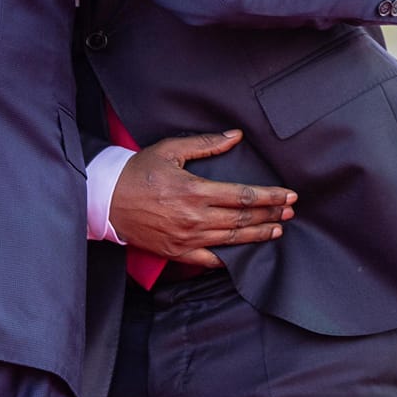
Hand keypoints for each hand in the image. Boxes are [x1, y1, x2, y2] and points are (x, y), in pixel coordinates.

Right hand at [106, 130, 296, 267]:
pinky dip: (229, 258)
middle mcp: (194, 217)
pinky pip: (209, 260)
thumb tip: (236, 136)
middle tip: (290, 212)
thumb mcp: (170, 149)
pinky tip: (244, 253)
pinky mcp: (177, 252)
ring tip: (277, 230)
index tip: (288, 195)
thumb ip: (206, 143)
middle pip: (243, 219)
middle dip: (270, 214)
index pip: (243, 196)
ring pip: (232, 240)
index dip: (270, 196)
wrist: (107, 199)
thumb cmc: (138, 171)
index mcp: (195, 190)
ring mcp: (186, 238)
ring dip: (258, 235)